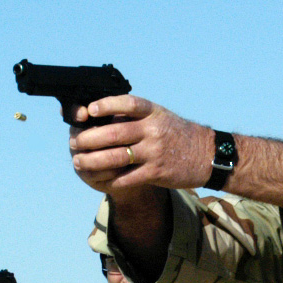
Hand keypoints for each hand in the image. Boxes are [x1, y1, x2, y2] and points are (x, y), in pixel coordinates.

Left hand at [67, 95, 214, 193]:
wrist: (207, 154)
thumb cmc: (178, 134)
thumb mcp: (160, 117)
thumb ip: (135, 116)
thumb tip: (100, 117)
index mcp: (153, 113)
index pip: (128, 103)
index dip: (107, 105)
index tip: (89, 110)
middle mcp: (153, 131)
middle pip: (114, 133)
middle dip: (89, 139)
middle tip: (74, 143)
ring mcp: (155, 152)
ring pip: (116, 157)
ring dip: (93, 161)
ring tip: (78, 161)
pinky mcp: (157, 173)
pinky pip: (127, 177)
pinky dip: (110, 179)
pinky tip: (99, 179)